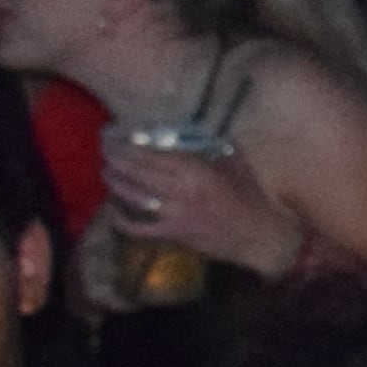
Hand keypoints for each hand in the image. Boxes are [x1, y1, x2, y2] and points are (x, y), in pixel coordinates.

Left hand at [99, 133, 303, 279]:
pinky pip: (142, 228)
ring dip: (118, 184)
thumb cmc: (252, 196)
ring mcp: (175, 215)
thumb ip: (213, 147)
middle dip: (120, 160)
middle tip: (106, 149)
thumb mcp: (237, 164)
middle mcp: (182, 192)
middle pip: (141, 173)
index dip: (134, 146)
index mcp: (197, 172)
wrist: (260, 236)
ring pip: (137, 197)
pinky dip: (126, 221)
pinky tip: (113, 213)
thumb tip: (192, 131)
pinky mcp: (174, 234)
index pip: (156, 155)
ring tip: (106, 172)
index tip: (120, 136)